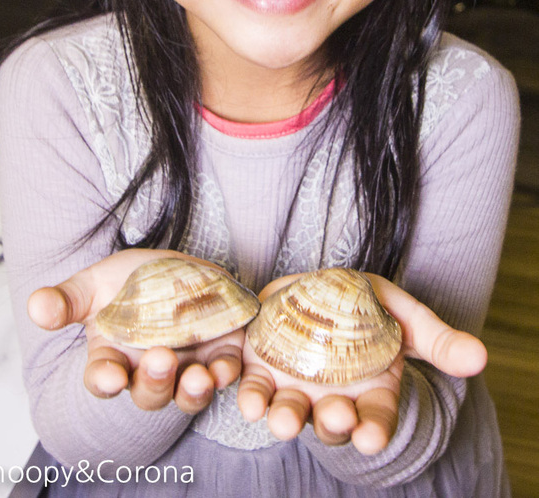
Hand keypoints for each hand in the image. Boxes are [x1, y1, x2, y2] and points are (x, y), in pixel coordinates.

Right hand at [27, 249, 243, 413]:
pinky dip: (226, 374)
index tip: (110, 376)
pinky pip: (224, 374)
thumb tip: (35, 307)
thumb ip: (67, 300)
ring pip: (187, 394)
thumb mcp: (95, 284)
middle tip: (161, 358)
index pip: (103, 379)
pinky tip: (225, 367)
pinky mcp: (218, 356)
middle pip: (149, 394)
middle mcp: (148, 372)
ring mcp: (185, 367)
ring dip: (193, 391)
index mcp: (112, 358)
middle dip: (155, 381)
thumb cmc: (130, 280)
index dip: (105, 380)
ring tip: (198, 376)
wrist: (176, 268)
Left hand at [237, 273, 486, 454]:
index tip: (372, 437)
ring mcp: (295, 387)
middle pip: (332, 422)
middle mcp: (332, 397)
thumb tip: (481, 357)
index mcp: (370, 388)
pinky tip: (245, 394)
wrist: (318, 288)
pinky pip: (254, 388)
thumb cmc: (365, 305)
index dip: (375, 429)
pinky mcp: (262, 370)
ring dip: (284, 418)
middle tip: (334, 416)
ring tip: (281, 418)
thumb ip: (437, 339)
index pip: (376, 417)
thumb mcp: (404, 314)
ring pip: (289, 412)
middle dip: (331, 423)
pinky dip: (249, 394)